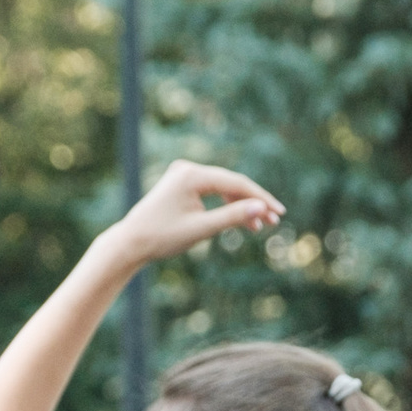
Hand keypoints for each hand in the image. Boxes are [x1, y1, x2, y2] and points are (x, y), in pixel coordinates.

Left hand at [103, 160, 282, 269]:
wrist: (131, 242)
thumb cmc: (163, 237)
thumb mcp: (202, 229)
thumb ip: (233, 217)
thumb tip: (261, 207)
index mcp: (192, 175)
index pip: (235, 184)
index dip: (260, 199)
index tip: (279, 213)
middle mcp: (188, 168)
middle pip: (231, 183)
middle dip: (253, 202)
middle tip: (274, 221)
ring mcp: (184, 174)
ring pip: (222, 187)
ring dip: (240, 205)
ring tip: (258, 226)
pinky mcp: (181, 183)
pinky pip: (211, 191)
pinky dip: (224, 204)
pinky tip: (239, 219)